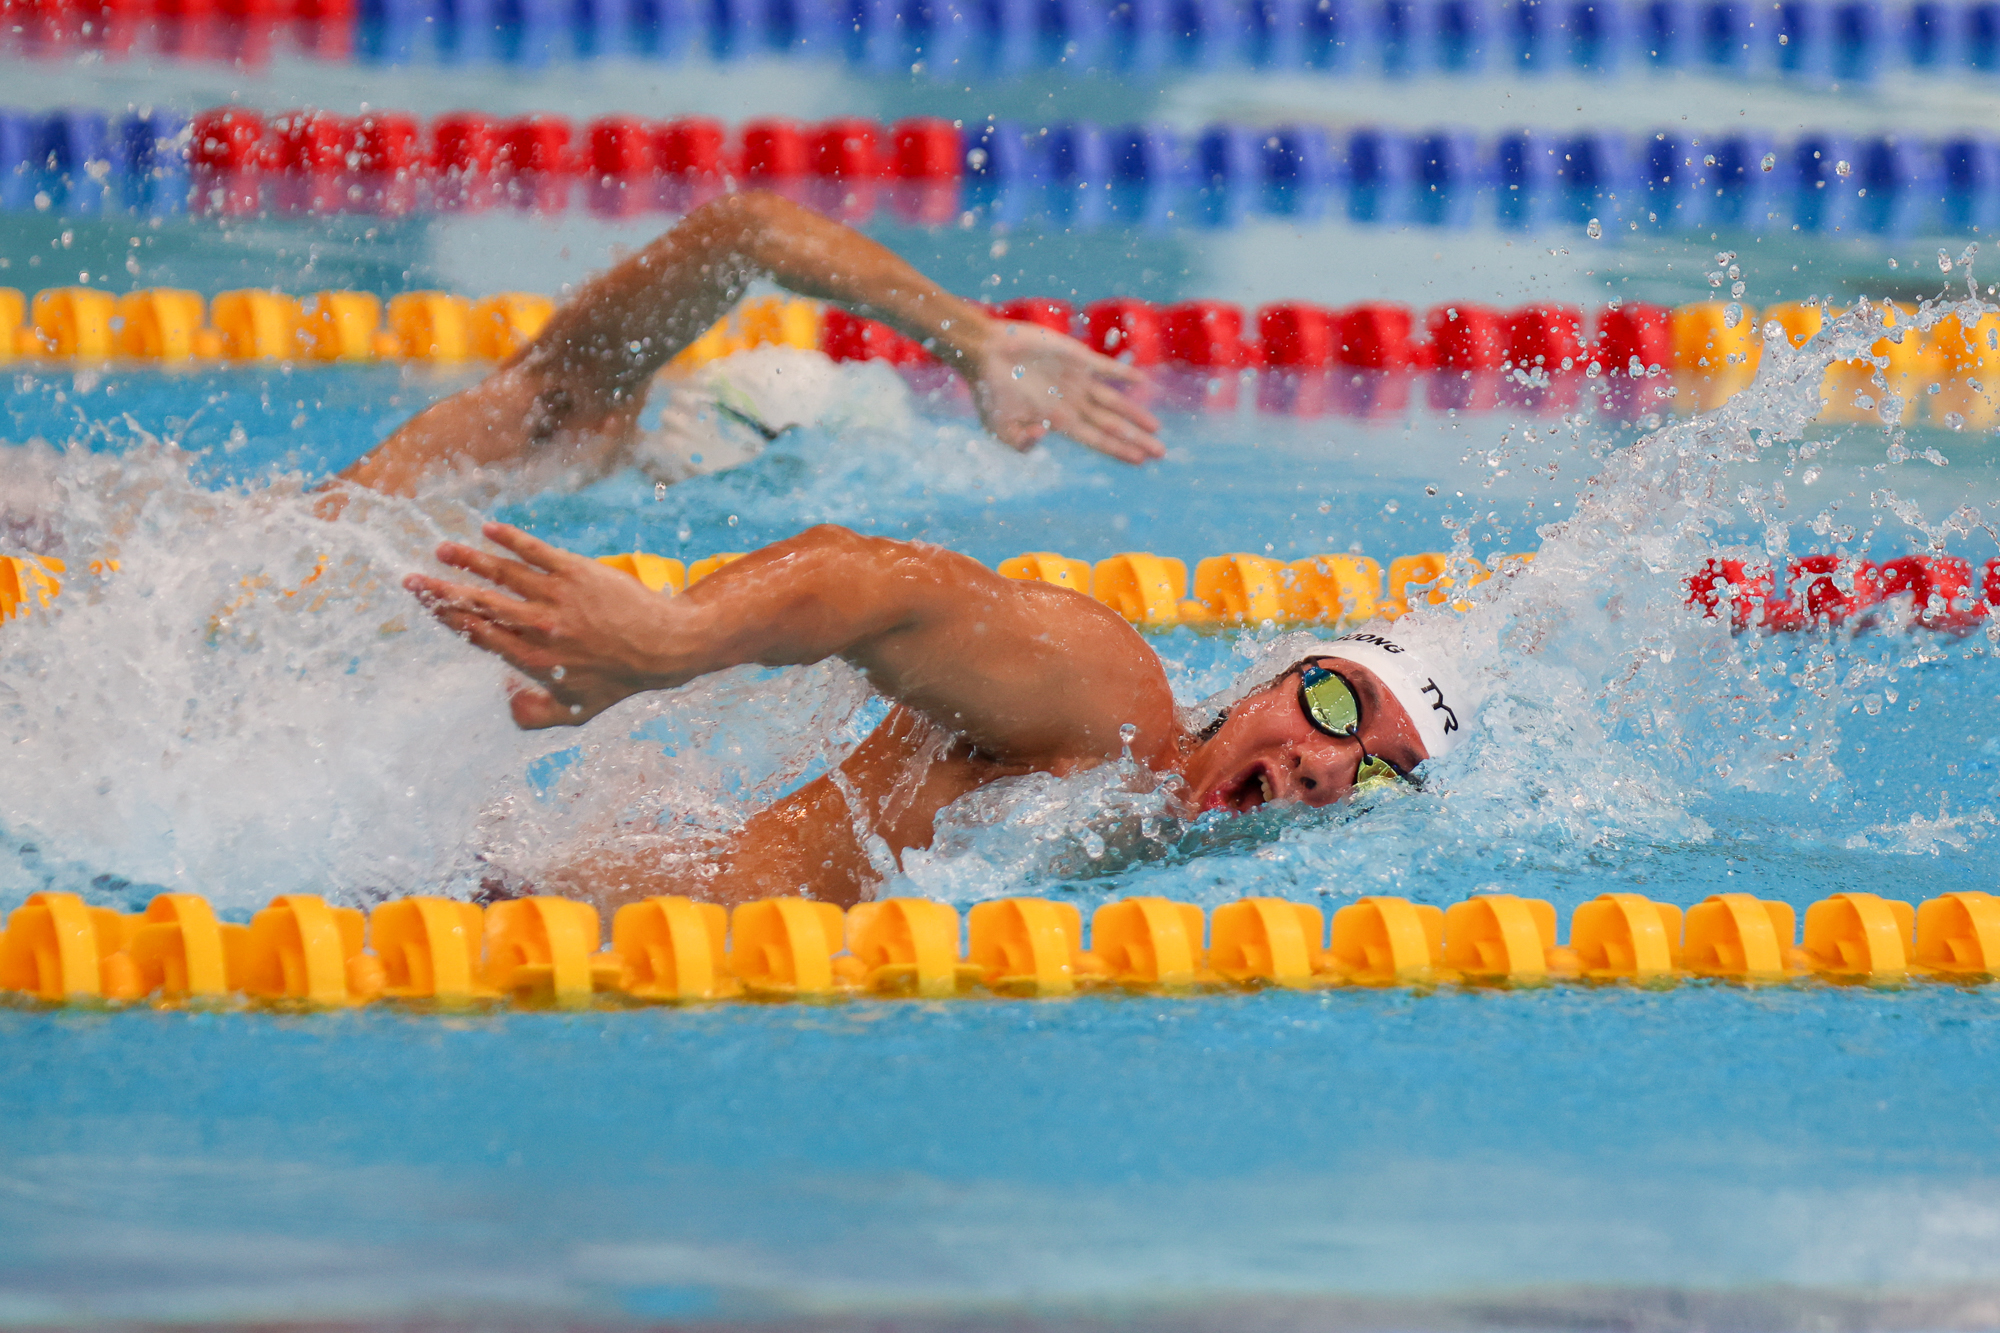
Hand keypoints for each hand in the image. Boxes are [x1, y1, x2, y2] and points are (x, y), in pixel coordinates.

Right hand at [404, 522, 676, 728]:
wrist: (666, 645)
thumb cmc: (619, 679)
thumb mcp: (577, 711)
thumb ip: (534, 715)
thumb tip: (503, 699)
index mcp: (533, 658)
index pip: (479, 633)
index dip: (449, 618)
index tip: (427, 605)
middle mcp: (540, 626)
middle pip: (480, 603)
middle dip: (442, 591)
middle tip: (412, 580)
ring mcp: (557, 596)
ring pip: (503, 573)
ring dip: (468, 559)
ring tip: (441, 550)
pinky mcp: (576, 571)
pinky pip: (536, 551)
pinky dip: (510, 539)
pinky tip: (488, 530)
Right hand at [965, 320, 1164, 463]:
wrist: (985, 352)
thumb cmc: (988, 392)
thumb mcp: (999, 427)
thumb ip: (1019, 443)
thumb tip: (1043, 439)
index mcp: (1059, 422)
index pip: (1097, 440)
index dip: (1119, 451)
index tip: (1141, 461)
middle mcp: (1074, 404)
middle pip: (1112, 425)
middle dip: (1136, 439)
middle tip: (1161, 453)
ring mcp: (1077, 381)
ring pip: (1114, 401)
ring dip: (1136, 414)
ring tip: (1156, 428)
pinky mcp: (1076, 358)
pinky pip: (1106, 368)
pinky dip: (1123, 374)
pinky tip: (1142, 383)